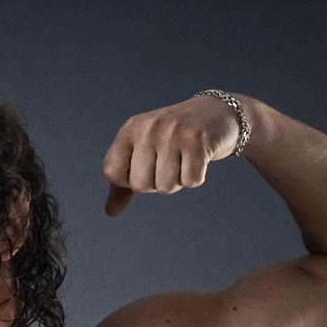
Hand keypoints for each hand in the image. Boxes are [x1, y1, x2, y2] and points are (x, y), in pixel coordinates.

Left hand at [101, 93, 243, 215]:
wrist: (216, 114)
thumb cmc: (174, 139)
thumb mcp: (143, 153)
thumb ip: (124, 182)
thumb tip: (111, 211)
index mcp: (129, 130)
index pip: (112, 173)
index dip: (128, 181)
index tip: (145, 167)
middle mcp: (148, 128)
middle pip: (140, 185)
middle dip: (156, 184)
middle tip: (169, 163)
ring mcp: (173, 132)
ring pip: (166, 186)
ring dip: (177, 181)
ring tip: (183, 159)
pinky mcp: (197, 140)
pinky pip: (190, 181)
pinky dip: (196, 177)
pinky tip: (199, 158)